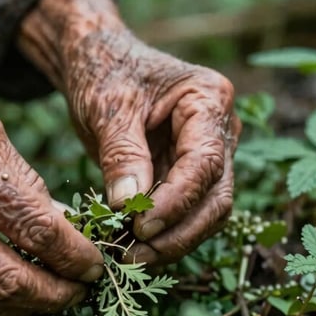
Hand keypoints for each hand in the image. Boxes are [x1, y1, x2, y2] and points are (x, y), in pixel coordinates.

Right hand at [0, 72, 102, 315]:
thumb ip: (25, 182)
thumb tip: (63, 227)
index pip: (38, 232)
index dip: (77, 257)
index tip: (95, 264)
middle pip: (10, 282)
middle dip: (58, 295)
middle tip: (79, 291)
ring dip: (24, 308)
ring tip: (48, 295)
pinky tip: (6, 289)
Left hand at [20, 0, 239, 264]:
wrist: (96, 59)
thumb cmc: (103, 70)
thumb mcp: (107, 106)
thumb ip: (122, 153)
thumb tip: (129, 205)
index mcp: (208, 99)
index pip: (205, 163)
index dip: (176, 201)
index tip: (140, 225)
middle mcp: (219, 128)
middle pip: (216, 196)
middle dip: (178, 232)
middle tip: (134, 254)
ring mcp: (207, 152)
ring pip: (206, 212)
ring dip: (171, 240)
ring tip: (128, 256)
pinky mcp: (185, 172)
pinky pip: (184, 211)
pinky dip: (161, 233)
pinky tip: (129, 246)